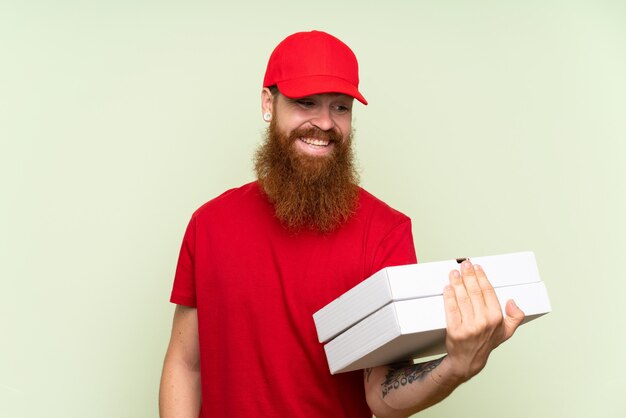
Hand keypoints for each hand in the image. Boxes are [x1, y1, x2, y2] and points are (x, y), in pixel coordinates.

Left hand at [440, 260, 524, 382]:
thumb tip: (513, 302)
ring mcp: (469, 327)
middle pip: (474, 292)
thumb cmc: (486, 343)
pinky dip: (449, 297)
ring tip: (454, 273)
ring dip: (457, 283)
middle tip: (464, 264)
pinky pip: (451, 309)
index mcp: (496, 319)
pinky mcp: (455, 331)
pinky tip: (448, 288)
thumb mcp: (506, 332)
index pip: (488, 292)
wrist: (468, 361)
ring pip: (462, 298)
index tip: (477, 267)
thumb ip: (516, 317)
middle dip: (468, 275)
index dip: (482, 277)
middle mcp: (483, 322)